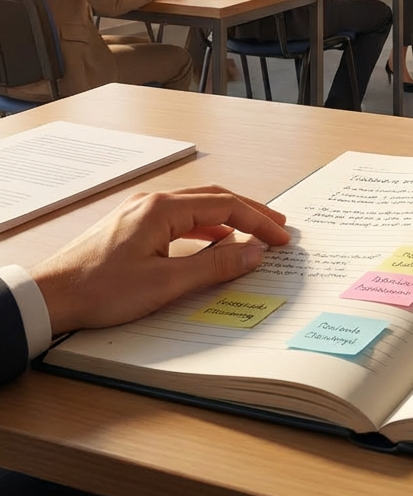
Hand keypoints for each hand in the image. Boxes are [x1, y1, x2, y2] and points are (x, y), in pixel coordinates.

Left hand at [30, 186, 290, 335]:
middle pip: (215, 197)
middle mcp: (153, 202)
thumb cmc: (100, 290)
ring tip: (252, 232)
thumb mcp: (165, 284)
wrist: (49, 297)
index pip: (226, 205)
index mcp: (163, 209)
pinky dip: (205, 225)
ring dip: (229, 217)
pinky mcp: (132, 225)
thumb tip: (253, 253)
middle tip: (277, 226)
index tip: (281, 237)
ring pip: (197, 205)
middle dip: (250, 211)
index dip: (259, 221)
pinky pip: (180, 216)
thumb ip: (214, 267)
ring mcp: (140, 211)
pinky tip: (212, 240)